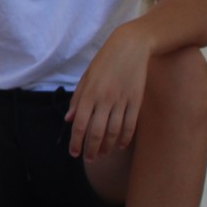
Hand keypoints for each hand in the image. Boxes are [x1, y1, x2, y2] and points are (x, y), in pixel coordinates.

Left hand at [66, 24, 151, 158]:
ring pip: (114, 131)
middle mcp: (104, 98)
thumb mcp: (86, 77)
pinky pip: (130, 124)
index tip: (74, 153)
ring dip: (107, 146)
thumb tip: (69, 120)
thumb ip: (77, 99)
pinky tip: (119, 145)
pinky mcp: (136, 100)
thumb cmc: (105, 61)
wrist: (131, 46)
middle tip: (89, 159)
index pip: (80, 124)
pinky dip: (124, 138)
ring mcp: (122, 100)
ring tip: (102, 154)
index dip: (76, 141)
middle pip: (96, 132)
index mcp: (89, 93)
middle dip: (91, 149)